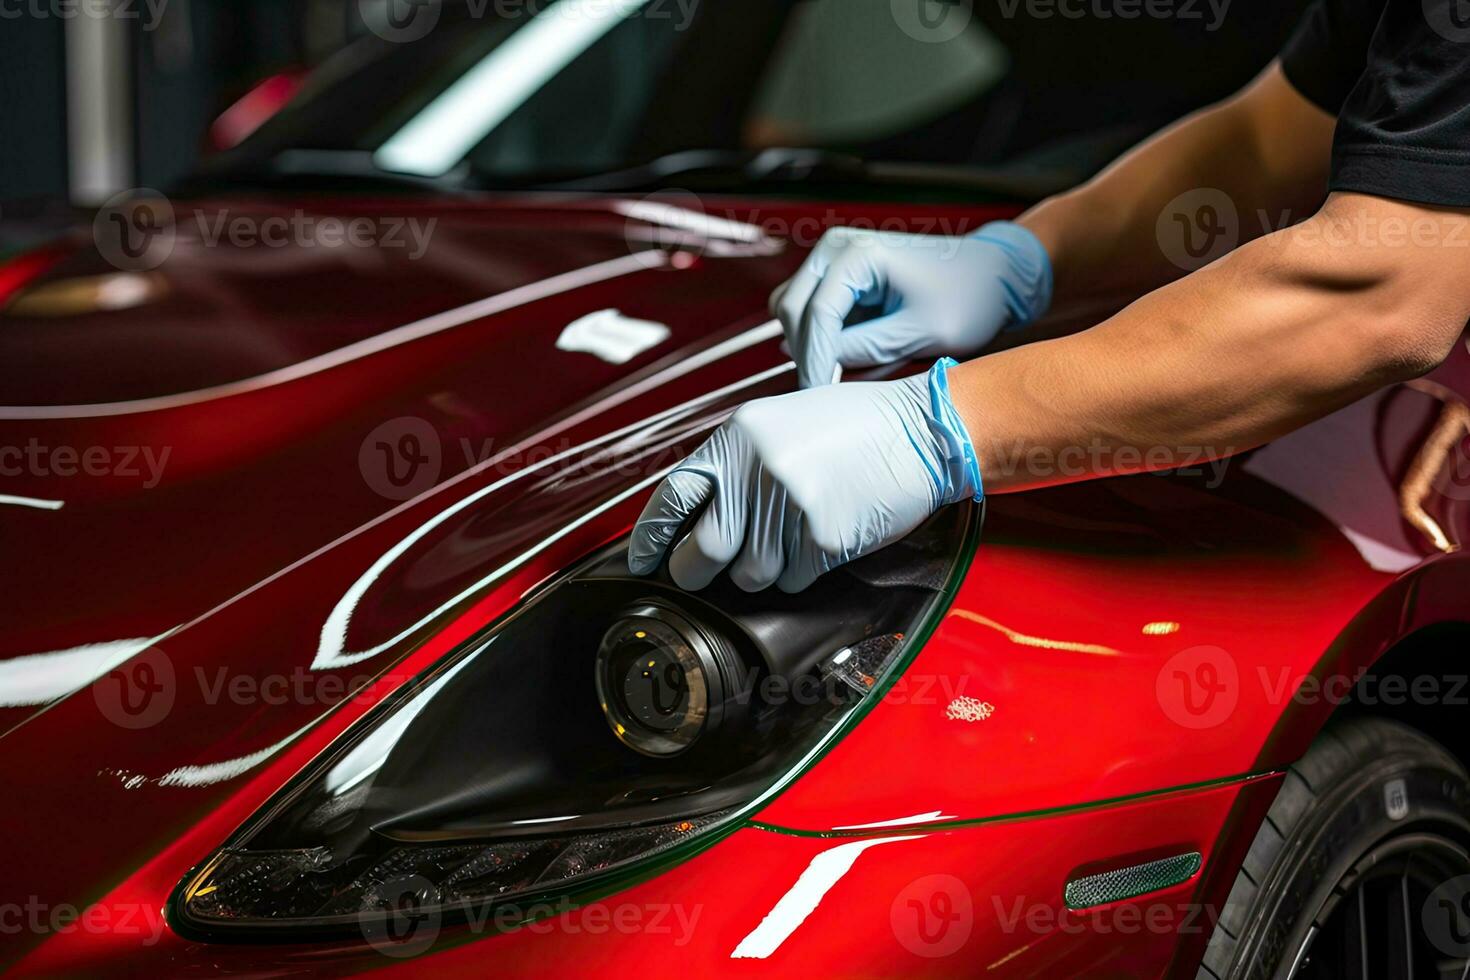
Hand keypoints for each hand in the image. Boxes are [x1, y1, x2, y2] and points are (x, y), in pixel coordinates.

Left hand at [628, 359, 981, 592]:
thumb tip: (695, 521)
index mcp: (738, 437)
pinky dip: (806, 570)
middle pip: (703, 552)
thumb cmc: (855, 429)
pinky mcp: (823, 536)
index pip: (673, 497)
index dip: (652, 538)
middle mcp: (756, 469)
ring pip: (751, 574)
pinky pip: (795, 579)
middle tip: (709, 572)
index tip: (645, 562)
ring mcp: (789, 504)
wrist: (921, 432)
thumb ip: (735, 465)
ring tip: (794, 534)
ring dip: (766, 569)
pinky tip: (825, 536)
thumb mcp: (779, 425)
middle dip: (699, 571)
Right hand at [771, 221, 1052, 388]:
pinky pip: (810, 310)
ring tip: (836, 375)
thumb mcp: (922, 333)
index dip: (814, 360)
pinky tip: (845, 358)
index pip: (817, 313)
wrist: (994, 274)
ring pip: (793, 310)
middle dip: (805, 352)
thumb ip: (866, 350)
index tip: (818, 395)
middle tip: (823, 391)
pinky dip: (818, 336)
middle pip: (791, 308)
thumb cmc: (969, 297)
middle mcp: (838, 247)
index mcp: (858, 254)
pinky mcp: (840, 277)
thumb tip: (821, 367)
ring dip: (807, 343)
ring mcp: (835, 259)